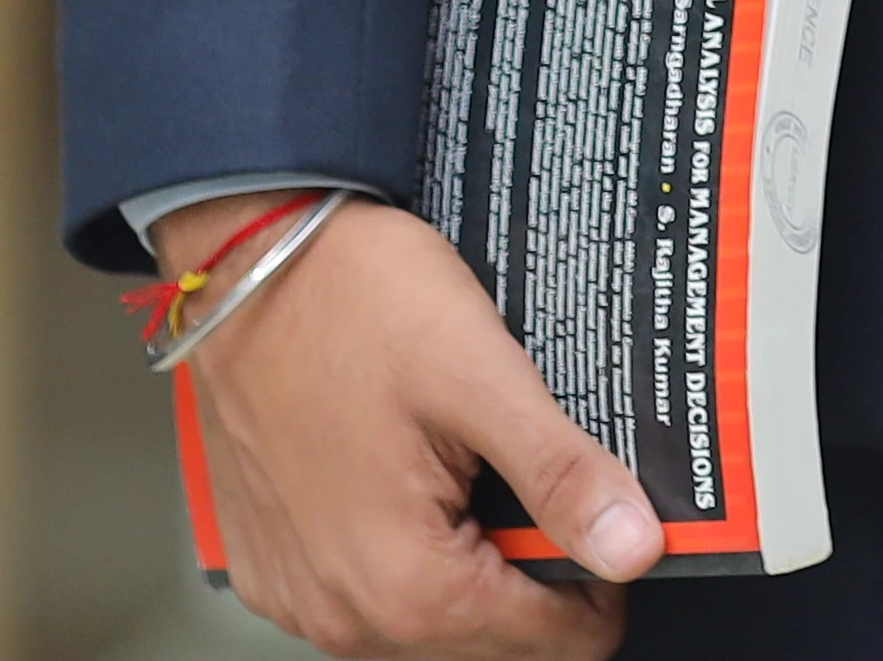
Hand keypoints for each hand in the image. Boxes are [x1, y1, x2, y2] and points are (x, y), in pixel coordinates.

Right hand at [161, 197, 659, 655]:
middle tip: (531, 470)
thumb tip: (634, 547)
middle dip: (532, 567)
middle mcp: (344, 613)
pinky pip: (363, 596)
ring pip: (429, 623)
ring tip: (468, 468)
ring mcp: (300, 597)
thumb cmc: (350, 300)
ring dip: (469, 564)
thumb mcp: (480, 376)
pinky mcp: (272, 569)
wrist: (247, 260)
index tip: (600, 510)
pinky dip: (402, 554)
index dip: (603, 580)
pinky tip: (409, 480)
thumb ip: (562, 475)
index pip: (558, 641)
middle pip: (493, 640)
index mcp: (407, 585)